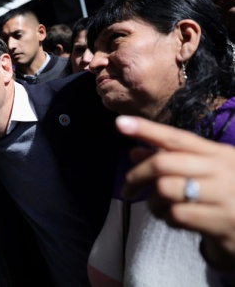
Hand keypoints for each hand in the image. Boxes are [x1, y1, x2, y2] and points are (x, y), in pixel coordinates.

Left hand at [116, 115, 234, 269]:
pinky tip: (175, 219)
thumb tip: (134, 152)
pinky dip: (167, 218)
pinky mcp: (222, 223)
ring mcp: (225, 197)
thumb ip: (169, 161)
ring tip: (159, 207)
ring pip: (165, 190)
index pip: (176, 138)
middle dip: (136, 176)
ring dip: (152, 202)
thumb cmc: (221, 198)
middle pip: (163, 163)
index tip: (120, 123)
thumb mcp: (201, 173)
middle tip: (128, 188)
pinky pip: (176, 215)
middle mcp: (223, 170)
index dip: (147, 129)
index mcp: (218, 153)